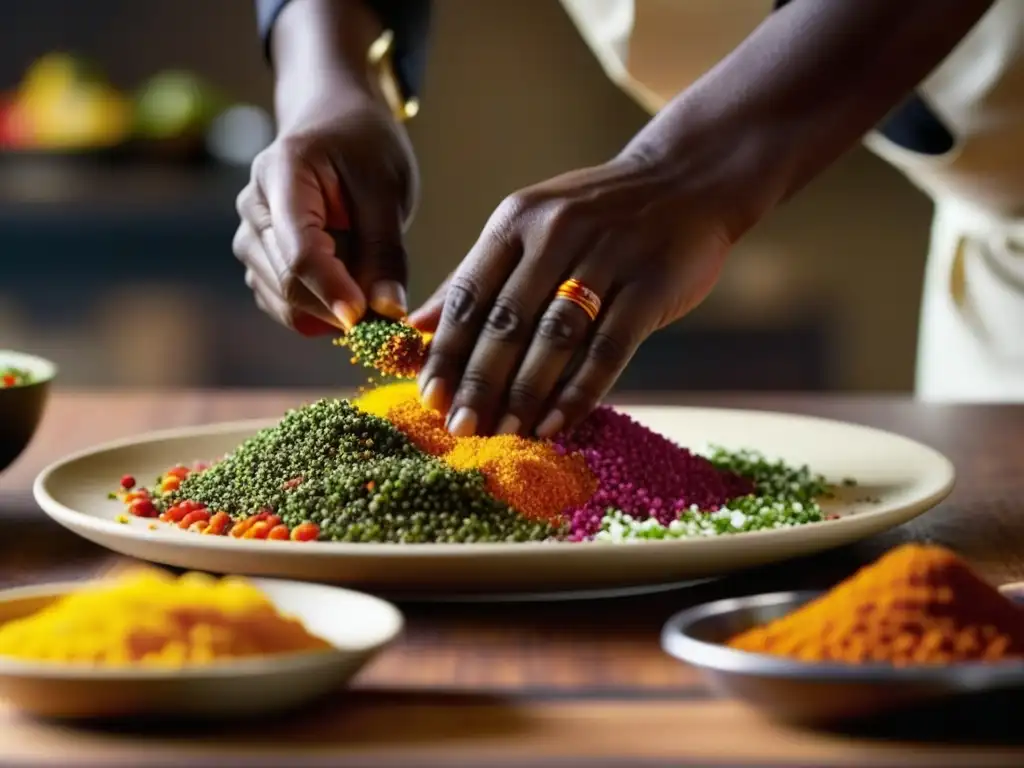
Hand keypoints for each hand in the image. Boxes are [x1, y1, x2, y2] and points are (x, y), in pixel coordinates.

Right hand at [233, 95, 416, 335]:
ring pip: (285, 302)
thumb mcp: (388, 188)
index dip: (332, 291)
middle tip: (387, 313)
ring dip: (331, 310)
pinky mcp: (260, 263)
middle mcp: (254, 209)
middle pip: (289, 283)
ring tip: (369, 283)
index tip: (365, 318)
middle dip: (338, 306)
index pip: (300, 251)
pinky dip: (321, 311)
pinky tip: (350, 288)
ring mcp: (251, 239)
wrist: (334, 124)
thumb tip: (387, 310)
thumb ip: (386, 250)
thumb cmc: (363, 146)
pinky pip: (287, 306)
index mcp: (281, 174)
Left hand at [408, 152, 732, 437]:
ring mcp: (606, 258)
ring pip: (555, 337)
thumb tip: (417, 326)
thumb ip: (476, 275)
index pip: (469, 294)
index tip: (429, 399)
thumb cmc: (597, 213)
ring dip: (525, 392)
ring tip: (504, 432)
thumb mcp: (528, 226)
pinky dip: (579, 391)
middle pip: (507, 321)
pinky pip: (608, 348)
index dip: (447, 352)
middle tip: (460, 428)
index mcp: (516, 221)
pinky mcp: (650, 285)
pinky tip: (557, 424)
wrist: (688, 178)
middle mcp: (555, 234)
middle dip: (479, 381)